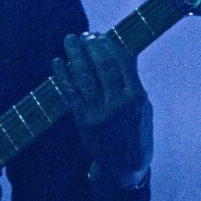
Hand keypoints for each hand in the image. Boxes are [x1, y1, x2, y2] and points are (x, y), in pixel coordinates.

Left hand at [52, 30, 152, 187]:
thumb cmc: (136, 132)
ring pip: (83, 77)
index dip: (109, 44)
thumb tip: (121, 52)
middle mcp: (118, 105)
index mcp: (137, 98)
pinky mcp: (83, 122)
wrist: (124, 166)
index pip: (122, 62)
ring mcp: (99, 113)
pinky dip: (62, 76)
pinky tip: (57, 62)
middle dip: (92, 46)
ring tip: (70, 39)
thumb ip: (133, 82)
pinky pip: (70, 94)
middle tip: (85, 35)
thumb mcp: (143, 107)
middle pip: (102, 66)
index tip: (101, 34)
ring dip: (74, 55)